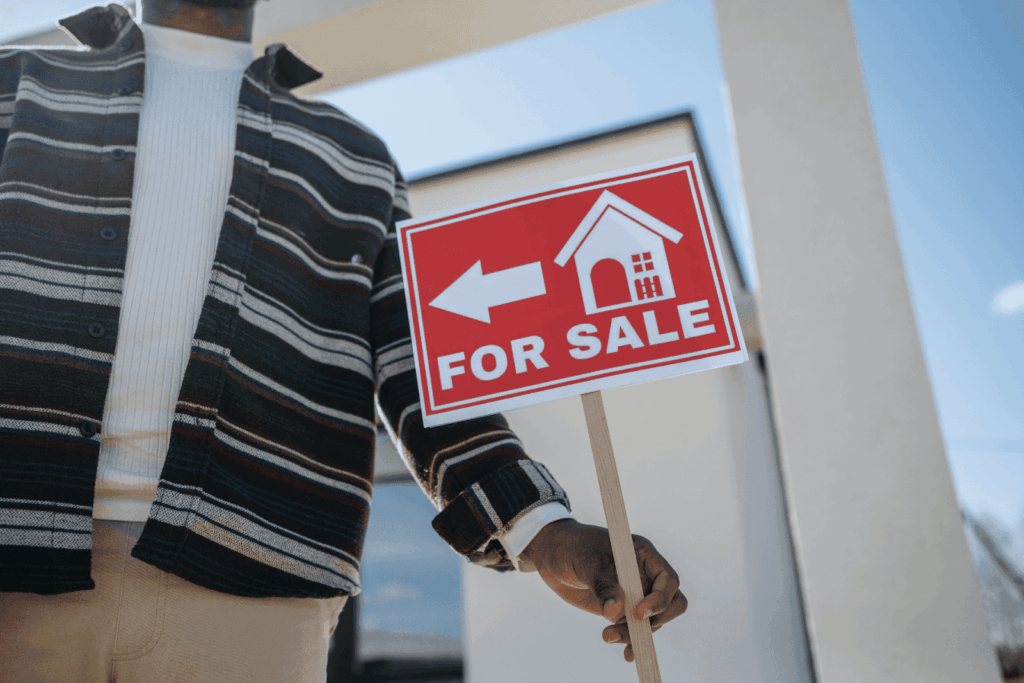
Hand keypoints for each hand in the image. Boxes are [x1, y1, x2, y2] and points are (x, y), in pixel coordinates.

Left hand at [519, 519, 686, 662]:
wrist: (554, 557)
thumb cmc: (572, 548)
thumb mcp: (585, 560)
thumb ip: (602, 584)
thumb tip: (616, 611)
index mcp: (642, 555)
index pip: (668, 579)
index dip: (660, 598)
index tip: (638, 612)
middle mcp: (644, 575)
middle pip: (670, 604)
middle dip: (654, 620)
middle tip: (629, 626)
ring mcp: (635, 593)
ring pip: (652, 621)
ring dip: (634, 634)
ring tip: (607, 635)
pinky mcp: (623, 609)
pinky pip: (637, 629)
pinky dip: (633, 642)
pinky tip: (627, 654)